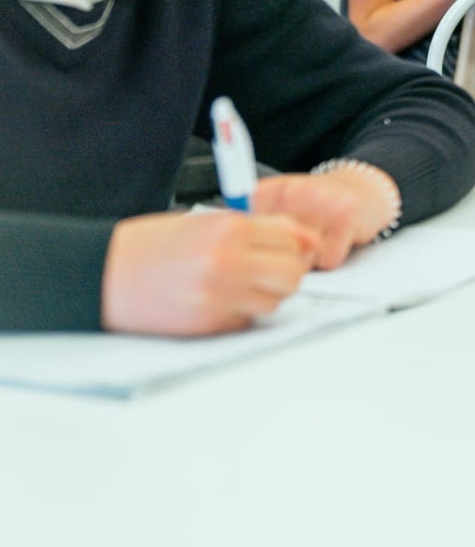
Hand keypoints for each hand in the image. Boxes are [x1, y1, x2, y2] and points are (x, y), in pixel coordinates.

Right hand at [100, 211, 318, 335]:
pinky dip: (239, 314)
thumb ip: (253, 228)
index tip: (284, 248)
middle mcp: (228, 262)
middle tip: (264, 271)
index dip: (292, 245)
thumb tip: (302, 237)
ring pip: (274, 301)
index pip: (292, 238)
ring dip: (263, 296)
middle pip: (292, 275)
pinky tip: (215, 301)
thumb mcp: (202, 223)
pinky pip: (246, 321)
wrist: (100, 274)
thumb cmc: (147, 246)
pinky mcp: (208, 323)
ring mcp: (219, 296)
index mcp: (228, 229)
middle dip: (284, 274)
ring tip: (233, 286)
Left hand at [253, 163, 400, 268]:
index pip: (251, 241)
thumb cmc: (315, 204)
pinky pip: (329, 259)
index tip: (275, 243)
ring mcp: (320, 203)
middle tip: (302, 240)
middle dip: (289, 256)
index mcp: (268, 191)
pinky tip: (337, 238)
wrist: (362, 188)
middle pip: (277, 252)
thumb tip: (245, 260)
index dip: (264, 251)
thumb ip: (256, 229)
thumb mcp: (278, 208)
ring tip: (320, 237)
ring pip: (303, 257)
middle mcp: (293, 192)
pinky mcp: (347, 217)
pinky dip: (333, 256)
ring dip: (312, 258)